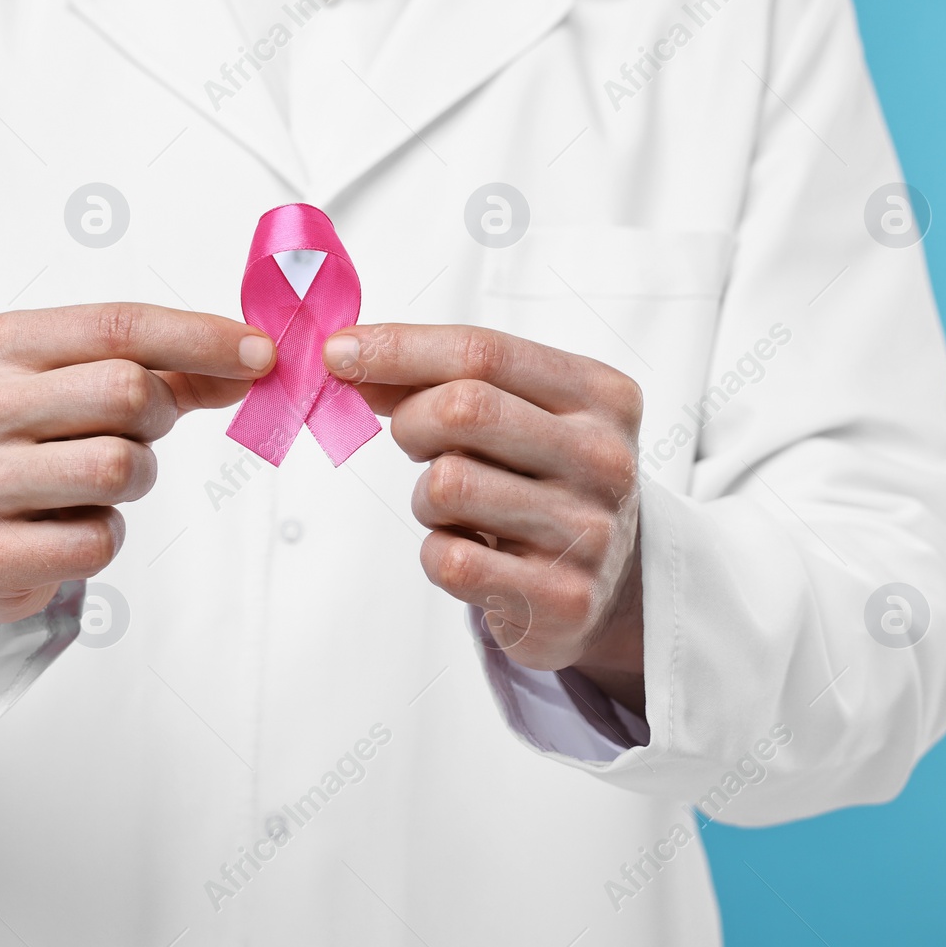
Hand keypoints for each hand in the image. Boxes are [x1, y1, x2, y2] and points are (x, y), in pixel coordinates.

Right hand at [0, 303, 274, 657]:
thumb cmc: (34, 440)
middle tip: (140, 432)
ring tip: (98, 481)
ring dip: (135, 478)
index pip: (119, 325)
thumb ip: (169, 368)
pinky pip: (96, 542)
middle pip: (126, 391)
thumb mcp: (84, 383)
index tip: (261, 353)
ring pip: (118, 468)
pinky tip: (71, 526)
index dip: (202, 337)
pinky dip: (105, 536)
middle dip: (156, 416)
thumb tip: (253, 361)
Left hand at [323, 324, 645, 711]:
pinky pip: (451, 560)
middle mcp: (604, 458)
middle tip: (412, 442)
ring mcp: (589, 531)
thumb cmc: (542, 483)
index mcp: (601, 395)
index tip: (337, 353)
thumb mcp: (516, 416)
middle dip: (411, 422)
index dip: (399, 348)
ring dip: (426, 499)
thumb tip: (348, 359)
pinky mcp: (563, 598)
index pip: (484, 352)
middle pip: (464, 409)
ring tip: (458, 510)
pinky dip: (438, 553)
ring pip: (448, 486)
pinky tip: (471, 553)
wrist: (608, 586)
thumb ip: (441, 381)